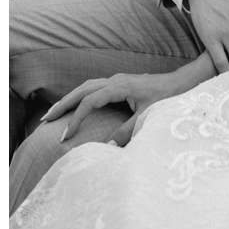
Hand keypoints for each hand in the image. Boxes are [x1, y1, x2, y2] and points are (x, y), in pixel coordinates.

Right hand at [41, 71, 184, 144]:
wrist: (183, 82)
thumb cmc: (167, 98)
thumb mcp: (147, 118)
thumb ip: (127, 132)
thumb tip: (106, 148)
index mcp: (118, 87)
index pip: (88, 102)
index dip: (76, 119)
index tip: (66, 136)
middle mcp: (114, 80)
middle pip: (81, 90)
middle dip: (62, 104)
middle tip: (45, 119)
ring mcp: (116, 80)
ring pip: (85, 87)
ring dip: (69, 98)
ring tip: (55, 111)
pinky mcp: (120, 83)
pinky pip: (93, 88)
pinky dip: (81, 96)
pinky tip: (76, 105)